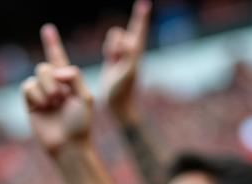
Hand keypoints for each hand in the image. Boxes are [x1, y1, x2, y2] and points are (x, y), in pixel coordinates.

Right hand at [22, 25, 93, 156]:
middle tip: (60, 98)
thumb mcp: (85, 96)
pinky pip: (28, 87)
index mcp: (68, 82)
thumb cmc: (80, 125)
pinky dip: (37, 95)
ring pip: (38, 74)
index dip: (52, 44)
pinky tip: (43, 107)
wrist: (68, 146)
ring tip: (54, 104)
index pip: (59, 58)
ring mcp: (41, 95)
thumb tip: (54, 70)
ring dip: (47, 87)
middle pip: (46, 65)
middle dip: (53, 78)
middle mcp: (53, 86)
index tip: (47, 29)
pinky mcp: (30, 104)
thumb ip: (74, 76)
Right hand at [101, 1, 150, 123]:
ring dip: (109, 48)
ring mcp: (123, 53)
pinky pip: (108, 44)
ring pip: (112, 37)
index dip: (140, 16)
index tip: (144, 4)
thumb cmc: (123, 91)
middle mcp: (131, 50)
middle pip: (118, 33)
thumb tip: (128, 42)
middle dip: (114, 44)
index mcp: (136, 52)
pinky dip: (107, 51)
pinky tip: (110, 63)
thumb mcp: (127, 73)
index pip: (139, 30)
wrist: (118, 105)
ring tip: (113, 64)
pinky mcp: (114, 58)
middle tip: (115, 61)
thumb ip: (128, 56)